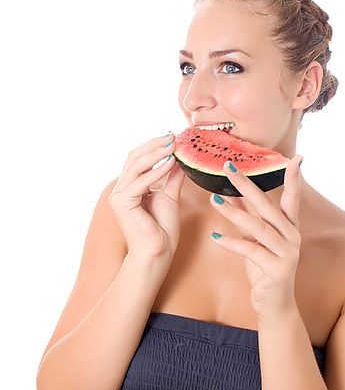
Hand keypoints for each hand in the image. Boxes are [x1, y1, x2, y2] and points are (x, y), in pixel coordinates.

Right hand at [109, 134, 185, 260]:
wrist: (158, 253)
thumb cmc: (162, 230)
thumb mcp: (170, 196)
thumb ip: (172, 177)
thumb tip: (180, 158)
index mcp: (130, 186)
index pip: (139, 159)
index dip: (154, 146)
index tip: (173, 137)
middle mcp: (121, 189)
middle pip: (134, 157)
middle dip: (154, 145)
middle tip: (173, 136)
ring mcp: (119, 196)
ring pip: (135, 165)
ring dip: (155, 153)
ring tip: (173, 145)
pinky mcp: (122, 203)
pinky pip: (140, 181)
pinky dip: (156, 171)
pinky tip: (171, 163)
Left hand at [208, 156, 303, 317]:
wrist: (275, 306)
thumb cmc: (265, 270)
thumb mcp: (257, 242)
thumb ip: (249, 219)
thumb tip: (234, 194)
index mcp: (290, 228)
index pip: (292, 198)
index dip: (293, 179)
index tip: (296, 157)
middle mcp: (292, 237)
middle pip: (268, 206)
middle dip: (247, 184)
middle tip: (229, 167)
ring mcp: (287, 253)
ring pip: (258, 227)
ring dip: (233, 212)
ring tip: (213, 199)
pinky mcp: (277, 269)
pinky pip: (251, 251)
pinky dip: (233, 243)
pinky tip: (216, 238)